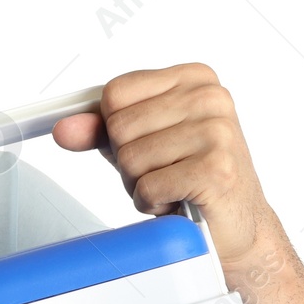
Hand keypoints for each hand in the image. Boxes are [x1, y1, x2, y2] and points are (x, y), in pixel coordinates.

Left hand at [52, 62, 272, 268]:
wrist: (238, 225)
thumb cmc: (191, 179)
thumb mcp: (142, 143)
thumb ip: (101, 130)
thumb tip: (65, 128)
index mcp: (193, 79)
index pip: (115, 92)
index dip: (113, 127)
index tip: (143, 143)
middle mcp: (210, 98)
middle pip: (119, 127)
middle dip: (128, 162)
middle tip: (162, 172)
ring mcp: (216, 132)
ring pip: (130, 159)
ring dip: (140, 186)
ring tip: (172, 187)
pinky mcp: (215, 169)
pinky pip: (147, 187)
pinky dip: (152, 204)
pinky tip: (178, 201)